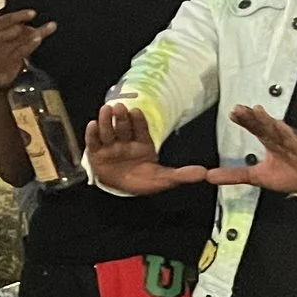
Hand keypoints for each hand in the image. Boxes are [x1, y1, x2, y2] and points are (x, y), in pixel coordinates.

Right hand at [0, 8, 51, 97]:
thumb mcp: (1, 43)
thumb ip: (16, 35)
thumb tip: (35, 29)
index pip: (3, 21)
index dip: (18, 15)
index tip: (32, 13)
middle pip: (9, 27)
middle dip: (22, 19)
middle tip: (33, 15)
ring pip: (17, 39)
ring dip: (31, 33)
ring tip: (41, 30)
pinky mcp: (5, 63)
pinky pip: (20, 51)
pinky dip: (30, 45)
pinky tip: (38, 39)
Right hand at [82, 104, 208, 195]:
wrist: (121, 189)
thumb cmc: (142, 180)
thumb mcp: (163, 179)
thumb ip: (182, 175)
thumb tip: (204, 173)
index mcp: (142, 144)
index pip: (140, 129)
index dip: (138, 120)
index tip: (135, 111)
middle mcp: (126, 142)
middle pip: (123, 127)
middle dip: (121, 117)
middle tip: (120, 107)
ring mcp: (110, 146)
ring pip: (108, 131)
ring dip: (107, 120)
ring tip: (106, 110)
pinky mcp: (96, 154)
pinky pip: (93, 142)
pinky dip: (92, 133)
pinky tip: (93, 124)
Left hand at [210, 106, 296, 193]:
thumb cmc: (290, 174)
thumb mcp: (256, 176)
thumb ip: (234, 175)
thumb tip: (210, 176)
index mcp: (269, 141)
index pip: (255, 127)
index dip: (244, 120)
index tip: (233, 113)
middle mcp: (279, 138)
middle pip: (263, 124)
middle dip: (251, 117)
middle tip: (239, 109)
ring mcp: (291, 142)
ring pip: (277, 129)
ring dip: (266, 120)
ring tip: (255, 112)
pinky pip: (294, 139)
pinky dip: (287, 133)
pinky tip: (279, 125)